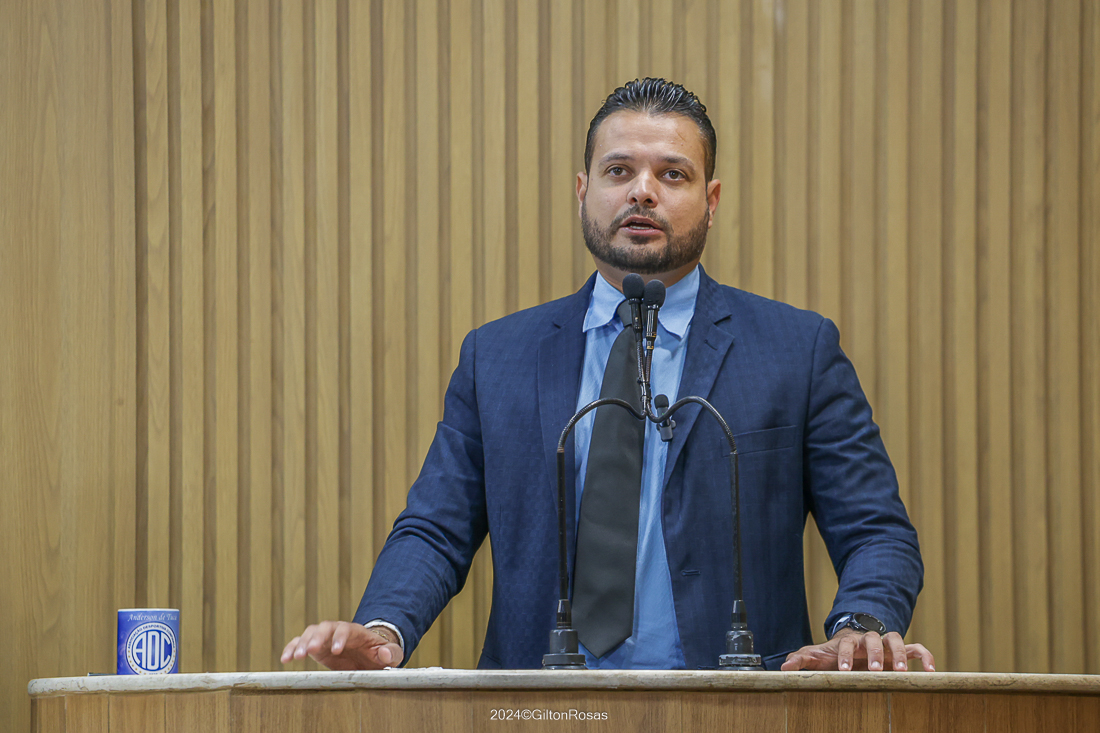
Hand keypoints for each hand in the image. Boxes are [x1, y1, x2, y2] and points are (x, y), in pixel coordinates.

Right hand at [281, 621, 403, 669]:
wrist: (370, 655)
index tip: (335, 651)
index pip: (346, 629)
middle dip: (316, 638)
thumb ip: (391, 653)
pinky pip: (301, 643)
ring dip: (302, 643)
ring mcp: (325, 638)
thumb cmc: (380, 654)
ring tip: (295, 657)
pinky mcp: (316, 647)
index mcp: (356, 632)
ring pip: (310, 634)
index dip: (339, 638)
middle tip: (309, 651)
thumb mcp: (390, 654)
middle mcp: (338, 631)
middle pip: (324, 628)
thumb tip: (385, 653)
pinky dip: (292, 648)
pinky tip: (285, 659)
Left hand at [780, 629, 934, 671]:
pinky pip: (917, 648)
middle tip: (874, 670)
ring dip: (899, 654)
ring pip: (896, 640)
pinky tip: (931, 670)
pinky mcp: (901, 652)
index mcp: (848, 641)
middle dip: (874, 653)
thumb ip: (801, 659)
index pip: (846, 644)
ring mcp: (886, 645)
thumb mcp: (817, 655)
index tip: (843, 671)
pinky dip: (925, 656)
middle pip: (874, 638)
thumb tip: (784, 668)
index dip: (844, 656)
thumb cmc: (834, 653)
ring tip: (901, 672)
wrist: (852, 645)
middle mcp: (869, 639)